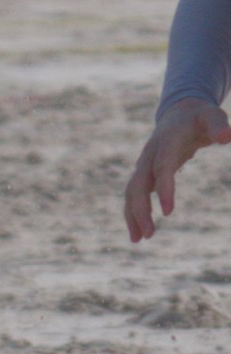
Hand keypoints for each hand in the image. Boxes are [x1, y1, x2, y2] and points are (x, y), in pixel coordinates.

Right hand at [125, 99, 230, 240]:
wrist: (178, 113)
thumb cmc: (199, 117)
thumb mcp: (212, 116)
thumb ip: (218, 125)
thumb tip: (227, 137)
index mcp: (166, 143)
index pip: (161, 168)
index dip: (163, 188)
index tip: (168, 212)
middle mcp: (149, 155)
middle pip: (138, 184)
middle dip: (140, 209)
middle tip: (149, 235)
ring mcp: (144, 165)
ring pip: (131, 192)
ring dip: (132, 216)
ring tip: (140, 239)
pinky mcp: (144, 174)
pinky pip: (133, 195)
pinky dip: (133, 213)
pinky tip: (139, 232)